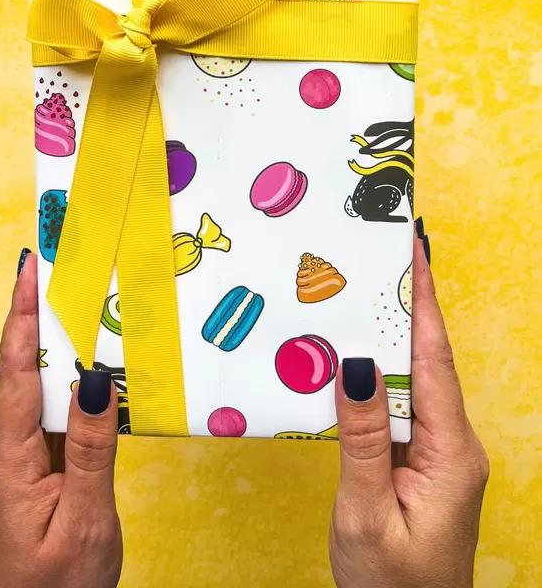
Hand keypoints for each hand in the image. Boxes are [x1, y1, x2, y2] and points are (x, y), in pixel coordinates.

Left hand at [0, 251, 122, 587]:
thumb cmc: (56, 586)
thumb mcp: (82, 520)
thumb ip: (91, 450)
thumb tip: (96, 379)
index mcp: (12, 455)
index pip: (13, 370)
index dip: (20, 316)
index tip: (30, 268)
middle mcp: (13, 445)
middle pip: (21, 365)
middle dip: (34, 312)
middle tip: (56, 264)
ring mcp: (28, 453)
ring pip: (40, 383)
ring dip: (55, 339)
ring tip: (78, 297)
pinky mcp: (47, 462)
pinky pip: (59, 407)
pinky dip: (74, 376)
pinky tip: (96, 362)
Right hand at [329, 226, 488, 587]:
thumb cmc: (393, 587)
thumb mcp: (367, 512)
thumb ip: (362, 439)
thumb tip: (355, 366)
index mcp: (451, 452)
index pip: (435, 360)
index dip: (424, 302)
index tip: (414, 253)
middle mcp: (453, 444)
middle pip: (426, 361)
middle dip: (407, 305)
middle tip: (382, 257)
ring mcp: (438, 453)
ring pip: (411, 381)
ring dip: (389, 338)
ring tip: (363, 294)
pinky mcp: (419, 462)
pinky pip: (399, 407)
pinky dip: (377, 377)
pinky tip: (354, 360)